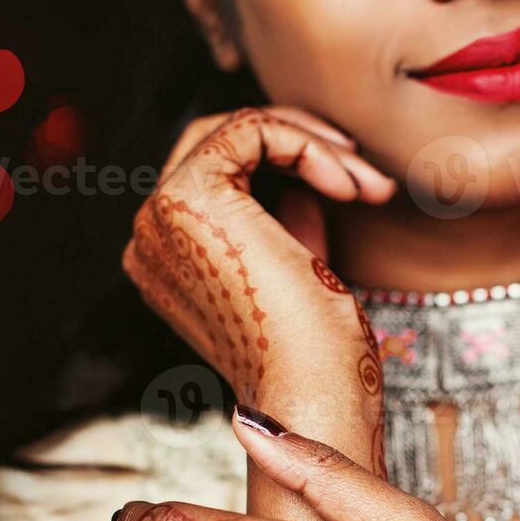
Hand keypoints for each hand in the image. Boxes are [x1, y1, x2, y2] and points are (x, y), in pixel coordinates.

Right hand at [122, 107, 395, 414]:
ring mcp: (160, 216)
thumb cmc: (317, 353)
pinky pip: (250, 130)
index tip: (358, 189)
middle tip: (365, 173)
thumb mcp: (299, 273)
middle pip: (219, 141)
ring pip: (236, 129)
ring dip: (315, 144)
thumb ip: (288, 224)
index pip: (219, 173)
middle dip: (303, 143)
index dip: (291, 164)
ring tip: (369, 183)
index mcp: (168, 259)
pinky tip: (350, 184)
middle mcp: (150, 236)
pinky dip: (308, 145)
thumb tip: (303, 182)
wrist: (315, 391)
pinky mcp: (189, 196)